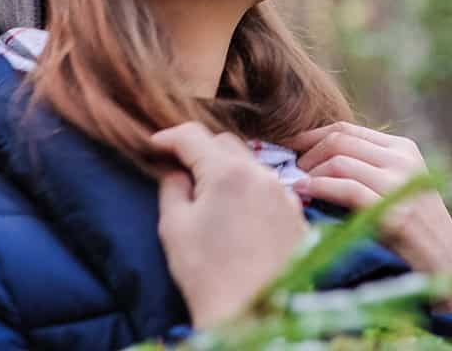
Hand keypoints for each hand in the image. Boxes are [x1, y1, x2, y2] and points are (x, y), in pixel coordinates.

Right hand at [150, 122, 308, 328]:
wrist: (253, 315)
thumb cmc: (208, 275)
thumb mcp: (174, 227)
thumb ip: (172, 187)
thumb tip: (177, 171)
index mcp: (228, 173)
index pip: (193, 135)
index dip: (169, 137)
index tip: (154, 145)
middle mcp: (262, 175)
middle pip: (225, 144)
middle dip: (200, 150)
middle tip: (180, 169)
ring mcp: (285, 195)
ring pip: (250, 165)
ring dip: (228, 170)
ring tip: (210, 195)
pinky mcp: (297, 216)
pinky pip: (270, 190)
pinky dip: (250, 192)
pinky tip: (238, 215)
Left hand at [286, 121, 451, 315]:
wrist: (446, 264)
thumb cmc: (413, 229)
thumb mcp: (394, 186)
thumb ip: (364, 167)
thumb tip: (311, 158)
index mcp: (402, 148)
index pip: (347, 129)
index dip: (312, 135)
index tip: (290, 147)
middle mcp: (402, 159)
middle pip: (339, 140)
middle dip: (307, 153)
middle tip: (292, 171)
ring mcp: (399, 183)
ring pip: (339, 161)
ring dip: (309, 173)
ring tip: (296, 185)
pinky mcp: (393, 210)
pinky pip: (345, 188)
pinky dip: (318, 187)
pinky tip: (304, 192)